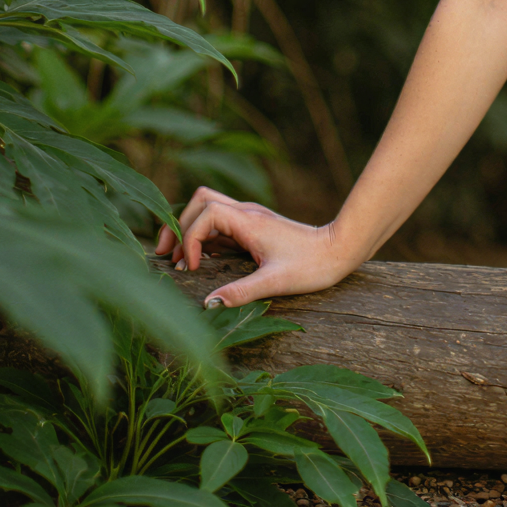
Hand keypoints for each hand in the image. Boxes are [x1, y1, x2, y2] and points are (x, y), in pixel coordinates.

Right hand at [153, 186, 362, 308]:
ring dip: (189, 229)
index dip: (190, 238)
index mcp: (249, 221)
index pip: (205, 214)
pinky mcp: (253, 227)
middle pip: (200, 201)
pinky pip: (220, 224)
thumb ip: (241, 292)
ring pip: (208, 208)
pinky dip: (204, 237)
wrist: (339, 250)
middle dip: (178, 225)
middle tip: (167, 255)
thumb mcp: (276, 282)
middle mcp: (246, 213)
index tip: (192, 267)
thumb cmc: (312, 265)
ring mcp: (250, 218)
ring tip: (177, 259)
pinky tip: (200, 261)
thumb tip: (208, 305)